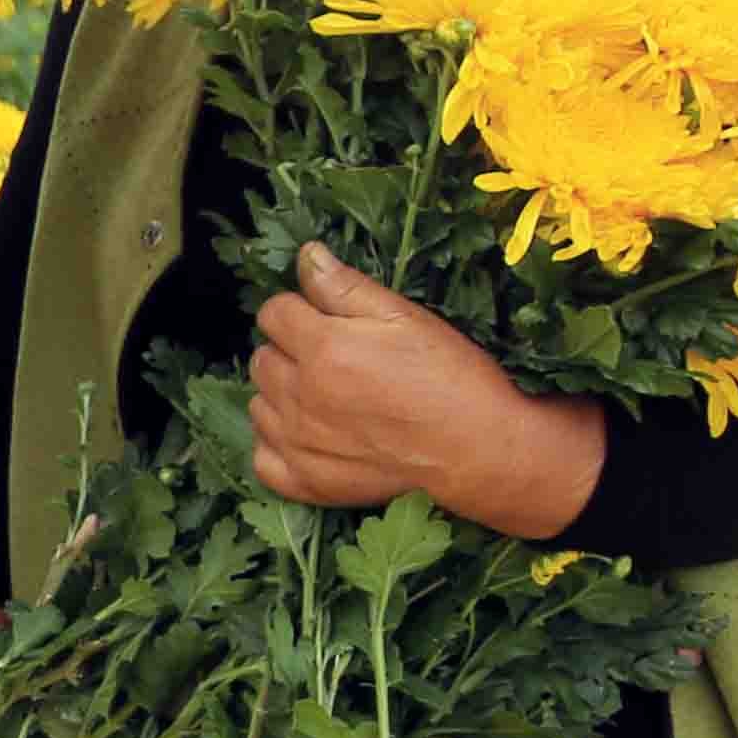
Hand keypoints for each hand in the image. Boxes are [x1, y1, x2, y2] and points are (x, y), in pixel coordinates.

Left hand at [247, 242, 605, 533]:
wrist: (478, 450)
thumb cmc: (449, 377)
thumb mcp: (404, 317)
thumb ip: (344, 286)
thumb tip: (305, 255)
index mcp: (321, 348)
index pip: (272, 313)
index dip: (298, 310)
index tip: (324, 320)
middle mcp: (300, 395)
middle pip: (262, 358)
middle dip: (288, 351)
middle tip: (333, 359)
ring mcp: (298, 443)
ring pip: (260, 405)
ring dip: (282, 396)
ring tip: (327, 398)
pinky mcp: (306, 482)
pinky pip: (263, 458)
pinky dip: (277, 446)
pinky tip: (308, 436)